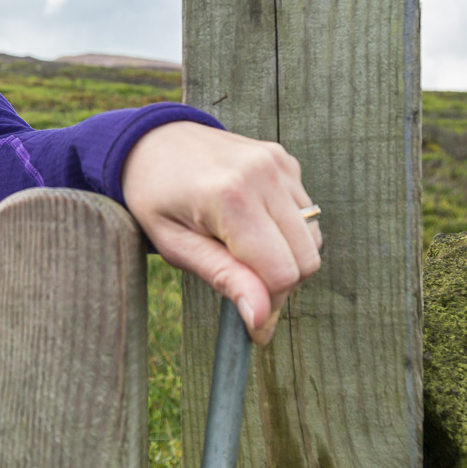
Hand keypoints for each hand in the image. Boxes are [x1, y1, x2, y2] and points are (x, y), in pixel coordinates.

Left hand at [121, 121, 320, 344]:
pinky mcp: (286, 162)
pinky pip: (306, 215)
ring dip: (286, 258)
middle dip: (281, 285)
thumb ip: (223, 278)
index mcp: (230, 196)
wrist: (154, 141)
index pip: (281, 272)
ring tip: (243, 252)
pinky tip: (252, 224)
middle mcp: (263, 174)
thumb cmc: (157, 197)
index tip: (254, 326)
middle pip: (306, 258)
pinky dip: (287, 232)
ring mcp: (278, 164)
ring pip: (313, 239)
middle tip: (245, 286)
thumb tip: (261, 319)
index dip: (270, 306)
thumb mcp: (176, 246)